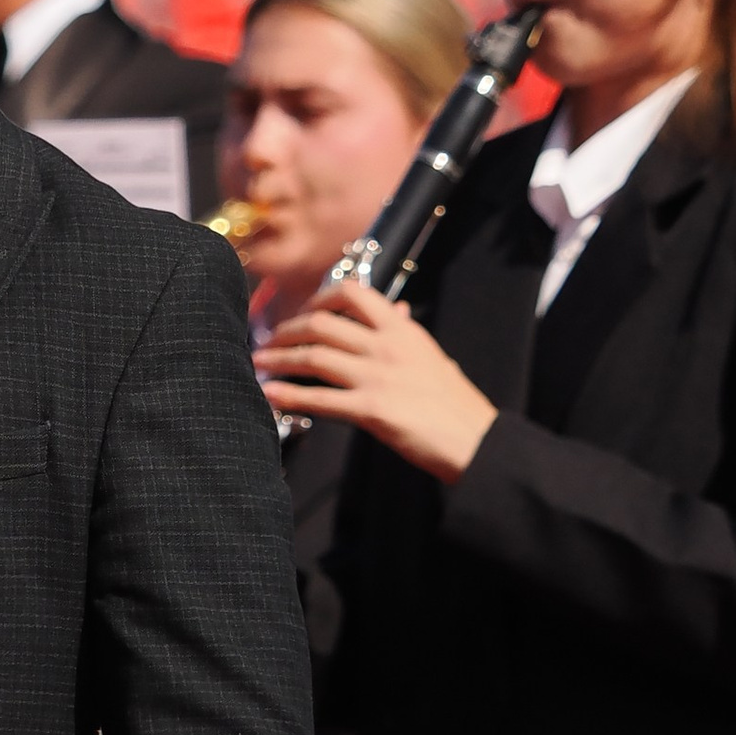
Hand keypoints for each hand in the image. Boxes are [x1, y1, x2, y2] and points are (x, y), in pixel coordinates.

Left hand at [257, 278, 497, 480]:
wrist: (476, 441)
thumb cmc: (456, 403)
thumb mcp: (432, 355)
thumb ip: (406, 333)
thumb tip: (395, 310)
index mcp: (402, 330)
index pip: (353, 293)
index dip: (319, 299)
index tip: (304, 311)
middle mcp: (387, 346)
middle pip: (321, 325)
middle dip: (287, 331)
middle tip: (269, 341)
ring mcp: (377, 376)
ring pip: (313, 357)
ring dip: (278, 360)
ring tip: (259, 364)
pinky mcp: (371, 409)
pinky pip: (319, 398)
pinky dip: (288, 395)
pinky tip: (270, 394)